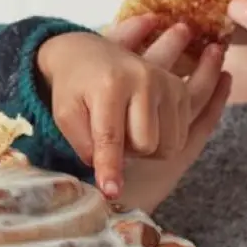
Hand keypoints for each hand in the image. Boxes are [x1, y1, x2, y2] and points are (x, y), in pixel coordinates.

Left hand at [37, 16, 226, 200]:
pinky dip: (161, 140)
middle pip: (146, 145)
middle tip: (110, 138)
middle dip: (127, 152)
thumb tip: (110, 180)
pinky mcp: (179, 89)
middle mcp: (144, 79)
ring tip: (126, 129)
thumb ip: (84, 146)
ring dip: (146, 148)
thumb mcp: (66, 115)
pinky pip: (180, 137)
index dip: (110, 168)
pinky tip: (142, 125)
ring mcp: (167, 83)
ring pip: (167, 145)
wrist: (88, 54)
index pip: (111, 137)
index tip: (111, 193)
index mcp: (110, 85)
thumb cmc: (74, 88)